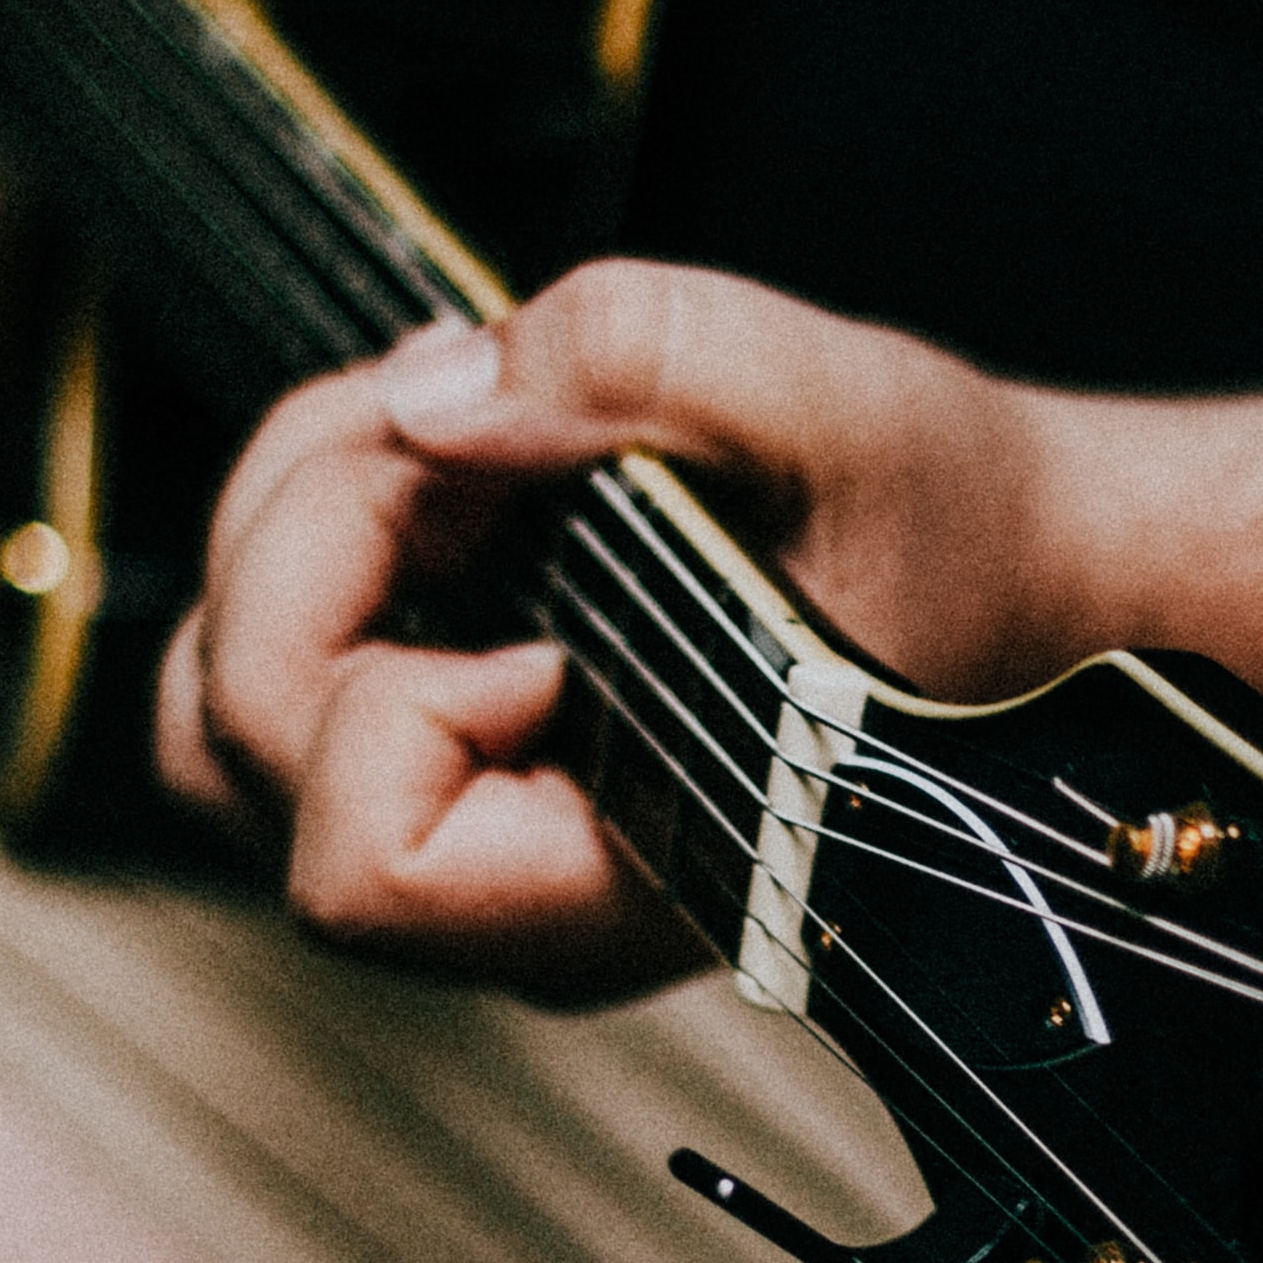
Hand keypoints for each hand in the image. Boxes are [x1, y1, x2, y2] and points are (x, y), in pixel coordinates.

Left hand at [160, 264, 1106, 993]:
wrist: (1043, 583)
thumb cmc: (966, 533)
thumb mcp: (842, 400)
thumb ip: (635, 362)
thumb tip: (428, 397)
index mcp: (627, 880)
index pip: (356, 861)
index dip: (382, 684)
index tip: (524, 559)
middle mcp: (522, 900)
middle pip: (237, 755)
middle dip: (307, 542)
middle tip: (459, 434)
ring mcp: (472, 837)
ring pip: (219, 721)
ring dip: (288, 537)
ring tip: (435, 442)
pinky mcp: (451, 758)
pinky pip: (279, 676)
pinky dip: (317, 543)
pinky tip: (444, 468)